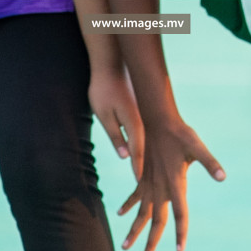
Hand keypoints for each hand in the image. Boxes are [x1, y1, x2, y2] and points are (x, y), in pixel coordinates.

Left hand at [89, 63, 143, 177]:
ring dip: (142, 155)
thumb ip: (115, 136)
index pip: (137, 151)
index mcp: (134, 123)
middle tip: (148, 185)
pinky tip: (138, 150)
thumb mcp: (104, 115)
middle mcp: (141, 121)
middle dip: (144, 165)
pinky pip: (140, 131)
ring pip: (143, 140)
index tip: (140, 183)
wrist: (110, 64)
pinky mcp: (138, 110)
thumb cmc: (103, 89)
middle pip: (143, 148)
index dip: (138, 167)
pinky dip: (139, 143)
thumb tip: (125, 157)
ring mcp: (141, 115)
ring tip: (146, 172)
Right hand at [118, 118, 224, 250]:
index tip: (179, 250)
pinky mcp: (141, 175)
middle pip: (156, 221)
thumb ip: (209, 162)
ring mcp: (148, 183)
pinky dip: (128, 206)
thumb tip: (223, 177)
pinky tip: (120, 214)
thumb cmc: (179, 133)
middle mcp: (160, 188)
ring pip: (140, 213)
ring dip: (134, 230)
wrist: (154, 119)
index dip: (180, 233)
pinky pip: (134, 196)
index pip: (179, 215)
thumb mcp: (197, 146)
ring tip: (125, 247)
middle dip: (151, 242)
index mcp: (175, 184)